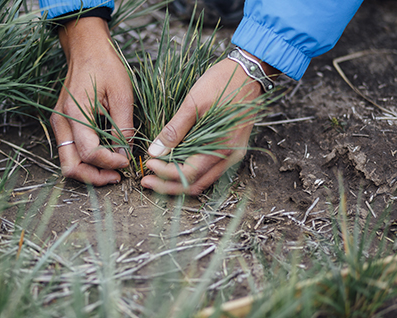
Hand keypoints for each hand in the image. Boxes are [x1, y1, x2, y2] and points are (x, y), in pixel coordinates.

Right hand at [50, 17, 133, 185]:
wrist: (86, 48)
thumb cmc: (105, 65)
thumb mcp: (122, 94)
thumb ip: (123, 127)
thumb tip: (126, 153)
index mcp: (75, 113)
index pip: (89, 152)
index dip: (109, 162)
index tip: (127, 161)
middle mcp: (61, 122)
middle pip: (71, 166)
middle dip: (95, 177)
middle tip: (117, 176)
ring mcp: (59, 125)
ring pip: (68, 163)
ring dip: (89, 173)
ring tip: (112, 171)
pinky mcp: (63, 125)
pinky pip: (70, 152)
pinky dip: (86, 162)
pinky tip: (105, 159)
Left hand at [141, 54, 277, 194]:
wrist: (250, 71)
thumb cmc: (223, 83)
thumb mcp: (194, 103)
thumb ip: (175, 130)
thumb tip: (155, 151)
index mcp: (222, 147)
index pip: (188, 173)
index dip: (165, 174)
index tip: (148, 164)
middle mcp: (230, 157)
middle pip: (195, 185)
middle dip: (168, 186)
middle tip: (146, 180)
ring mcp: (232, 155)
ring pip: (202, 181)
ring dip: (178, 182)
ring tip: (156, 176)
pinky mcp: (230, 149)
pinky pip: (208, 170)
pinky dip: (189, 173)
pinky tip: (174, 165)